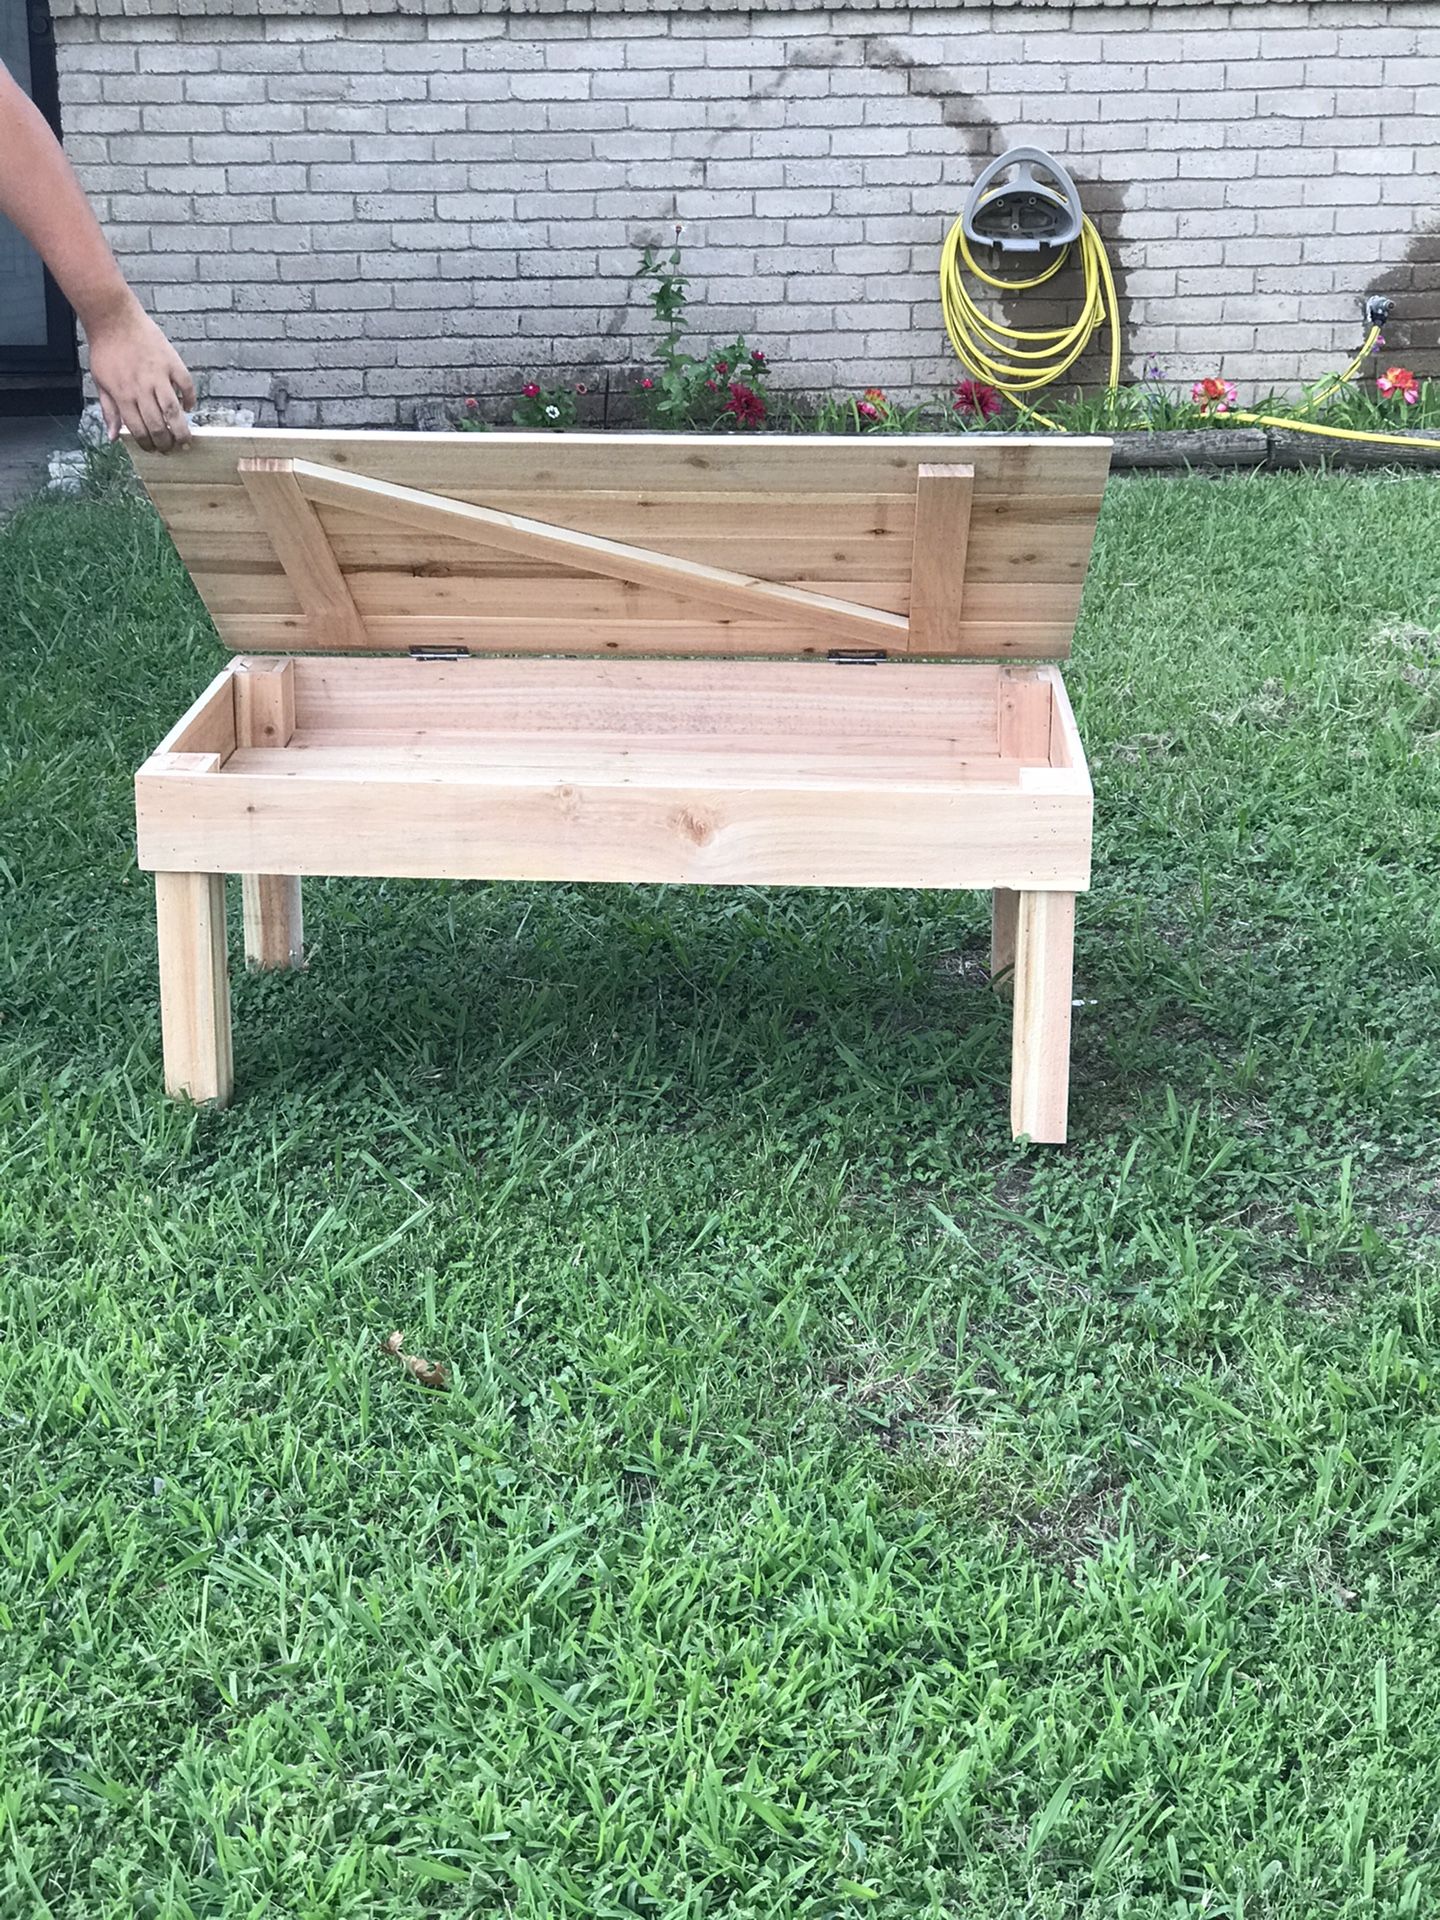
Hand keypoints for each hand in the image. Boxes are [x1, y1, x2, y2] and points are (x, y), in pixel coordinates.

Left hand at [87, 299, 196, 452]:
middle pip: (158, 425)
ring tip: (185, 440)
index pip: (139, 430)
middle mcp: (141, 388)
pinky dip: (190, 399)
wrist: (113, 318)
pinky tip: (188, 407)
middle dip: (166, 443)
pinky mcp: (172, 362)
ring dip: (181, 429)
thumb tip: (113, 437)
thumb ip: (109, 411)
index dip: (148, 444)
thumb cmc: (105, 350)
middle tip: (170, 449)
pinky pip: (186, 386)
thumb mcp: (100, 382)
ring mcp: (159, 375)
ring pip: (174, 411)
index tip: (153, 449)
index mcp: (123, 395)